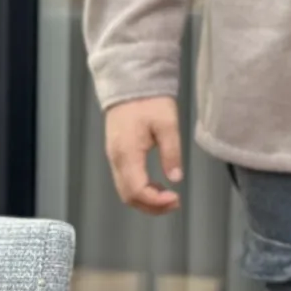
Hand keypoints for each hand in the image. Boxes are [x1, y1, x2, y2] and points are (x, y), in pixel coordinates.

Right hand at [104, 96, 182, 215]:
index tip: (176, 199)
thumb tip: (175, 178)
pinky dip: (141, 190)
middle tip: (175, 203)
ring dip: (146, 200)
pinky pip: (125, 180)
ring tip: (169, 198)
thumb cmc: (149, 101)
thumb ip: (171, 152)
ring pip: (125, 191)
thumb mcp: (167, 124)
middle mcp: (116, 159)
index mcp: (126, 153)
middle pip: (128, 196)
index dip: (156, 201)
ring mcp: (114, 157)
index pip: (137, 190)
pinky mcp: (117, 154)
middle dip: (151, 206)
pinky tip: (157, 187)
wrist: (131, 84)